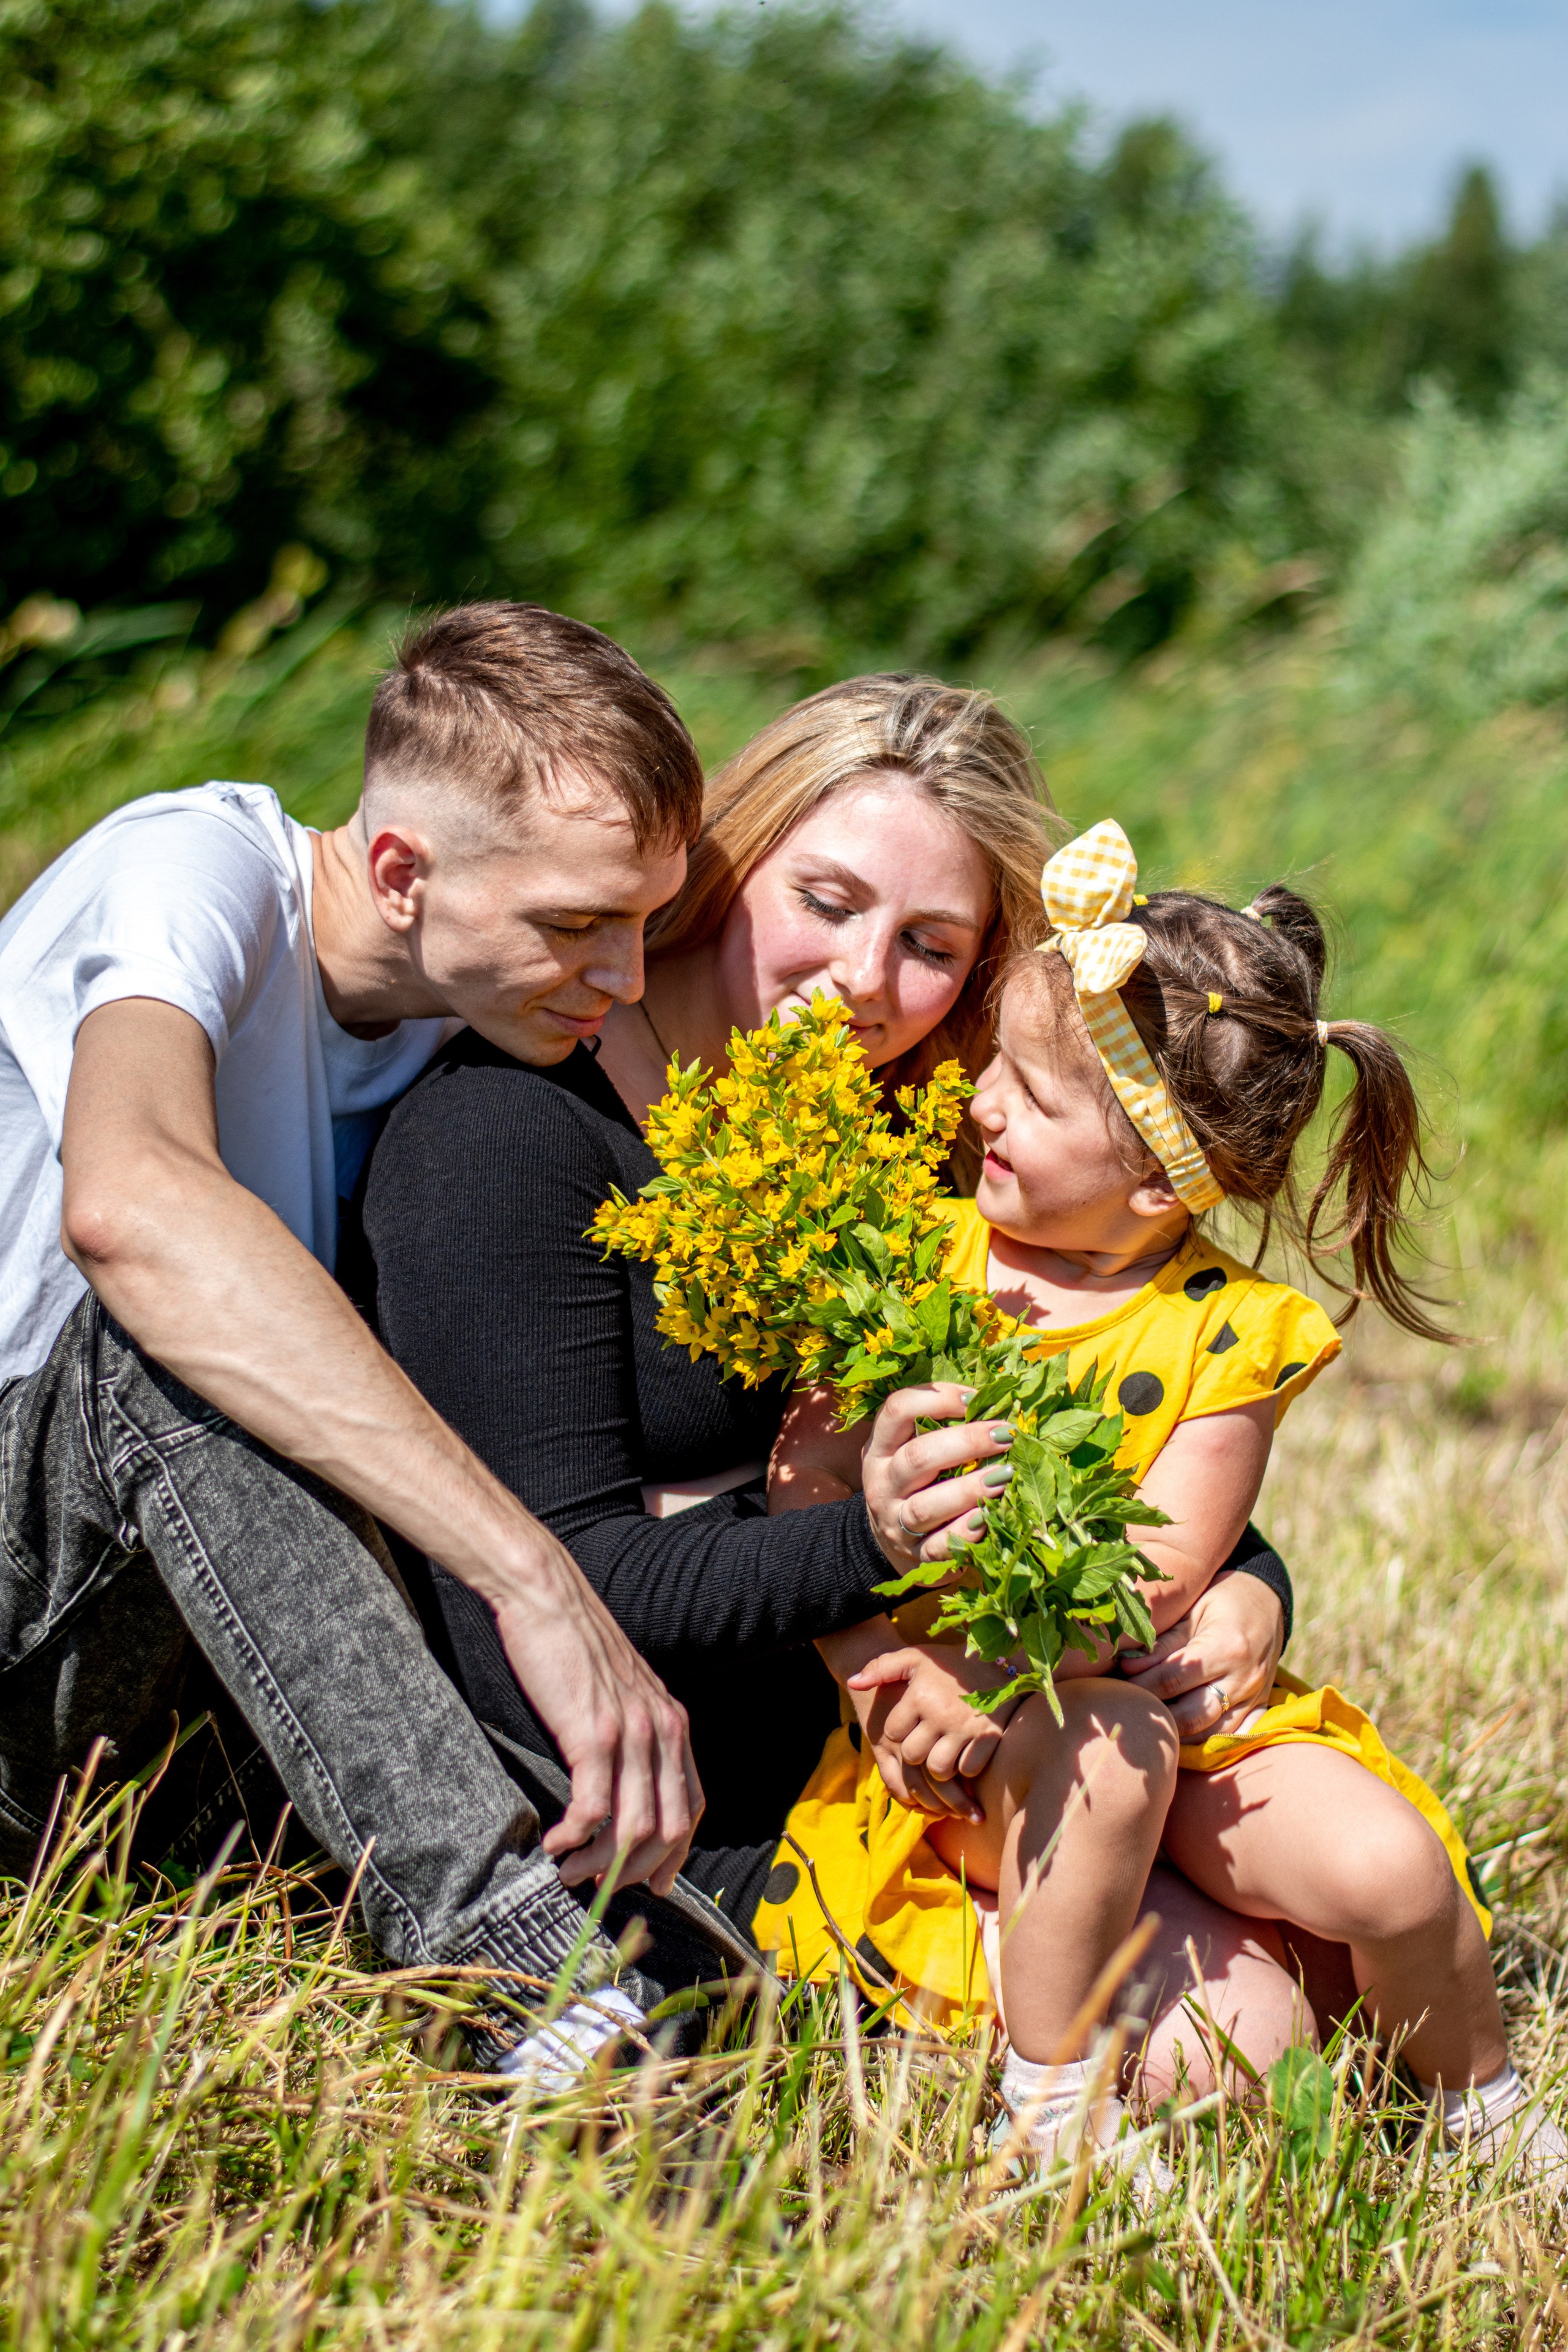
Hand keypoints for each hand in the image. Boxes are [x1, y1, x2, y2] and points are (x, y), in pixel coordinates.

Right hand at [62, 1003, 703, 1903]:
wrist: (321, 1369)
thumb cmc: (360, 1448)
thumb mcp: (417, 1545)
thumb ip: (445, 1588)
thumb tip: (444, 1632)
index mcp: (549, 1581)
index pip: (641, 1695)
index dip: (658, 1782)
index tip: (639, 1857)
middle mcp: (565, 1576)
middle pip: (664, 1716)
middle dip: (668, 1818)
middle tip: (641, 1898)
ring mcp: (547, 1566)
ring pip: (639, 1715)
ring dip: (636, 1816)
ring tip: (604, 1885)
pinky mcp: (514, 1561)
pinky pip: (579, 1684)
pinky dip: (590, 1769)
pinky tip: (564, 1831)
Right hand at [492, 1587, 703, 1896]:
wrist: (547, 1596)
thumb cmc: (575, 1644)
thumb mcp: (622, 1690)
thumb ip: (633, 1732)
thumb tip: (622, 1783)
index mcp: (673, 1721)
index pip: (692, 1806)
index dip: (674, 1854)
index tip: (649, 1883)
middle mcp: (662, 1729)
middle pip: (669, 1828)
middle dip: (635, 1870)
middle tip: (600, 1885)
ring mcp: (630, 1732)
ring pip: (633, 1828)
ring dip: (600, 1862)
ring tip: (570, 1870)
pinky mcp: (592, 1733)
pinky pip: (593, 1808)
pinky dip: (574, 1837)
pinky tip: (554, 1842)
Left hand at [847, 1646, 1019, 1819]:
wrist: (999, 1656)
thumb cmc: (950, 1663)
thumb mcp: (915, 1658)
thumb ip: (881, 1668)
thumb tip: (852, 1682)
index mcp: (919, 1695)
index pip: (893, 1732)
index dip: (900, 1730)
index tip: (912, 1724)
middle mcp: (940, 1713)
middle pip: (913, 1756)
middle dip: (917, 1753)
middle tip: (927, 1742)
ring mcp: (966, 1727)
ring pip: (939, 1769)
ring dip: (940, 1766)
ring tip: (944, 1752)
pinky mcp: (990, 1738)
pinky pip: (969, 1769)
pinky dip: (966, 1767)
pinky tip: (966, 1752)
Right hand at [861, 1383, 1015, 1568]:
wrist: (888, 1541)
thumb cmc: (914, 1482)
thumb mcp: (910, 1449)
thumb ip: (939, 1427)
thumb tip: (995, 1398)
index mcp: (880, 1448)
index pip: (897, 1410)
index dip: (938, 1399)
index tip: (976, 1399)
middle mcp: (882, 1483)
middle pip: (917, 1457)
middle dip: (966, 1442)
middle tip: (1005, 1435)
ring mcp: (896, 1522)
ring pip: (926, 1506)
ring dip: (969, 1489)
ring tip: (1006, 1474)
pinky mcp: (916, 1556)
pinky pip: (939, 1547)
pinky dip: (965, 1532)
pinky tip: (988, 1517)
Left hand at [1119, 1569, 1283, 1738]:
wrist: (1268, 1600)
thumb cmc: (1223, 1599)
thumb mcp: (1193, 1611)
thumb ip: (1163, 1644)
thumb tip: (1126, 1668)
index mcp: (1226, 1647)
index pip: (1174, 1679)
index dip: (1142, 1686)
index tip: (1117, 1688)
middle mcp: (1244, 1678)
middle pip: (1191, 1713)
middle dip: (1157, 1716)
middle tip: (1130, 1713)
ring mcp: (1255, 1697)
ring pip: (1211, 1733)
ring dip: (1179, 1735)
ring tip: (1151, 1727)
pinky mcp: (1260, 1706)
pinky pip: (1233, 1736)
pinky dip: (1206, 1741)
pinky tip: (1182, 1739)